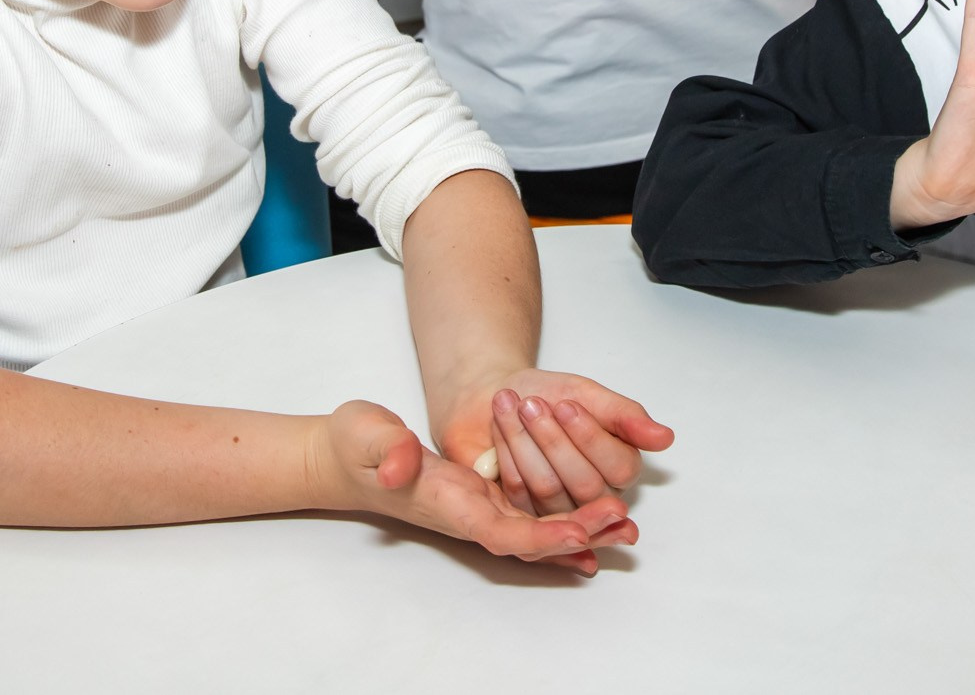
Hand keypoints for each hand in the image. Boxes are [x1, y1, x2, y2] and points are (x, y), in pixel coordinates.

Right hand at [307, 401, 635, 574]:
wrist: (349, 457)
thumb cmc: (357, 445)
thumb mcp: (367, 436)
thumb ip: (387, 450)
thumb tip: (401, 467)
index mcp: (447, 503)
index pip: (500, 530)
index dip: (541, 535)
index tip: (579, 533)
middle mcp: (468, 514)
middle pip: (530, 537)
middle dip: (576, 534)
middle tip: (620, 521)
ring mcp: (479, 509)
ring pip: (538, 530)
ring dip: (580, 531)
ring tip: (625, 526)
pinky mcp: (486, 499)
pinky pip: (532, 518)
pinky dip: (565, 525)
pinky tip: (597, 528)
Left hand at [436, 371, 674, 515]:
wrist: (501, 397)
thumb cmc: (548, 395)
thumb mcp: (587, 395)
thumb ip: (625, 417)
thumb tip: (666, 438)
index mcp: (619, 468)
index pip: (619, 468)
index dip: (592, 438)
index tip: (567, 404)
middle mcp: (594, 498)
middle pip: (585, 485)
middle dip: (554, 440)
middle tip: (532, 404)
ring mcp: (558, 512)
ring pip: (549, 490)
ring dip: (526, 442)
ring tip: (511, 404)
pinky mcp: (523, 515)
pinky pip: (518, 494)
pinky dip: (508, 455)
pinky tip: (501, 426)